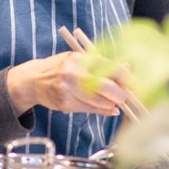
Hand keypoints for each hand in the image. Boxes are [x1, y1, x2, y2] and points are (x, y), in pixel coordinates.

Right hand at [6, 52, 127, 115]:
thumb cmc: (60, 68)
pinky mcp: (65, 103)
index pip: (109, 67)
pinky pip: (89, 108)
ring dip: (112, 103)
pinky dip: (102, 109)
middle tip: (126, 96)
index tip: (135, 84)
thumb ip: (101, 64)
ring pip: (98, 100)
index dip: (125, 77)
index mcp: (80, 58)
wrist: (33, 80)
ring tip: (117, 102)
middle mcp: (73, 72)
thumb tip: (127, 68)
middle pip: (105, 86)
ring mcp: (68, 89)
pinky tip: (108, 108)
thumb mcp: (79, 60)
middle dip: (120, 93)